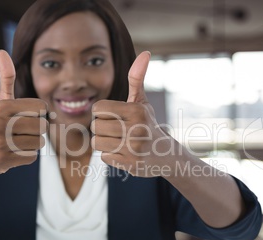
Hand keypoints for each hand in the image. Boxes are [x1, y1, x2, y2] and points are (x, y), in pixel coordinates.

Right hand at [0, 50, 47, 175]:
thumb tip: (2, 51)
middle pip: (42, 126)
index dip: (38, 113)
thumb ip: (6, 78)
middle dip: (37, 130)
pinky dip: (26, 156)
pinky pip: (32, 157)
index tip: (26, 116)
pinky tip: (13, 153)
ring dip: (32, 144)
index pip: (41, 107)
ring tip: (16, 142)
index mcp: (1, 106)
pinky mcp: (2, 160)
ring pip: (39, 142)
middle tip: (21, 132)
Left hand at [91, 51, 173, 176]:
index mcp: (136, 111)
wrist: (167, 155)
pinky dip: (111, 156)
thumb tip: (145, 52)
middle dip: (102, 128)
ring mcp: (134, 148)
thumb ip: (137, 78)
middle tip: (117, 130)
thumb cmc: (149, 124)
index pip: (98, 108)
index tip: (114, 116)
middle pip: (95, 126)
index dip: (102, 112)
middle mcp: (137, 129)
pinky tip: (124, 153)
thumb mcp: (143, 102)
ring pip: (97, 143)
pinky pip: (104, 157)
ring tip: (119, 141)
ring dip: (104, 143)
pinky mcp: (131, 164)